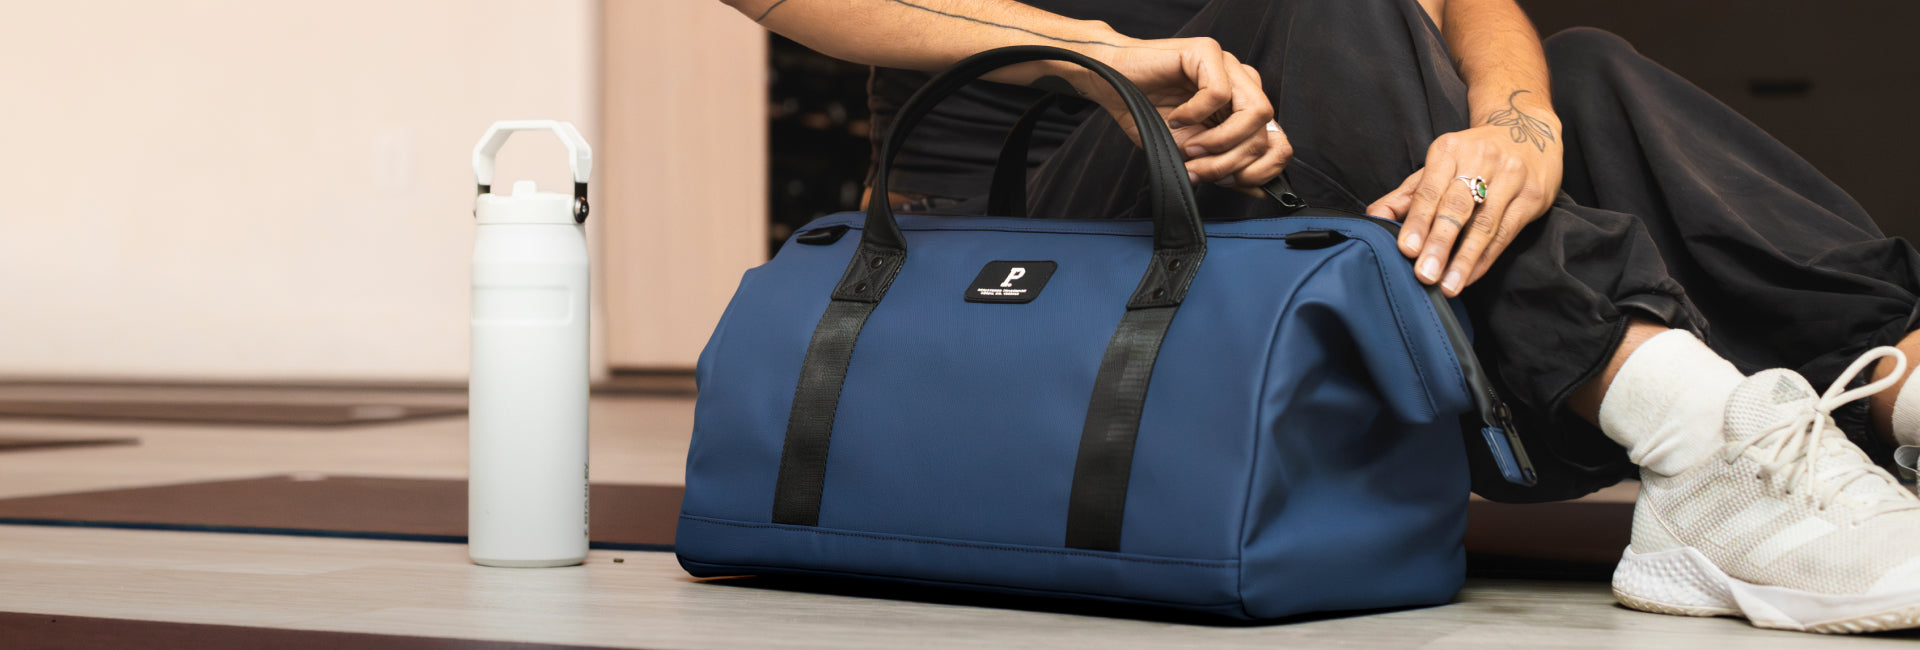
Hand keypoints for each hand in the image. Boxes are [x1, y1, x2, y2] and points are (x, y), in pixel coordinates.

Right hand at [1076, 37, 1289, 195]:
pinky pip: (1219, 93)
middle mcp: (1244, 84)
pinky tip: (1176, 119)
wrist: (1112, 87)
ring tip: (1190, 146)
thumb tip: (1259, 190)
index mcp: (1244, 107)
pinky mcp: (1208, 52)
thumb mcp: (1191, 154)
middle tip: (1198, 169)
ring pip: (1254, 111)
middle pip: (1265, 131)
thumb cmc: (1148, 114)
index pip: (1278, 140)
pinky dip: (1195, 114)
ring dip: (1221, 141)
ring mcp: (1229, 65)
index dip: (1262, 169)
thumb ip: (1226, 168)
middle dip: (1232, 161)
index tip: (1230, 183)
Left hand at [1366, 112, 1563, 296]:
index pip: (1430, 190)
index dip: (1418, 221)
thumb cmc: (1472, 156)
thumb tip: (1373, 219)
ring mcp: (1511, 177)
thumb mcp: (1437, 166)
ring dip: (1464, 259)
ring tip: (1448, 286)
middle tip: (1425, 274)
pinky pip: (1505, 233)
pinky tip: (1469, 277)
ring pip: (1485, 224)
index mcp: (1449, 150)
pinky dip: (1485, 259)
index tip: (1406, 249)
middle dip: (1439, 243)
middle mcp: (1482, 160)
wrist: (1528, 128)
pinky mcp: (1533, 197)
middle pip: (1458, 207)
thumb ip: (1405, 195)